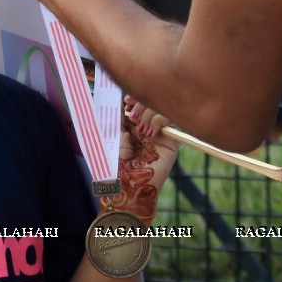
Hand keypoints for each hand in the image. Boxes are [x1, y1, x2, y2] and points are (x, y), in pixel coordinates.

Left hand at [106, 98, 177, 222]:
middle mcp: (145, 128)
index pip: (137, 103)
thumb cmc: (113, 164)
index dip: (133, 99)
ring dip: (148, 113)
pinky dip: (158, 121)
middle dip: (140, 104)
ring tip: (138, 127)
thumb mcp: (111, 134)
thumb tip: (119, 96)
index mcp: (130, 126)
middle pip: (150, 103)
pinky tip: (148, 132)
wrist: (124, 186)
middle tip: (132, 113)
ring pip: (160, 109)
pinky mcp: (170, 144)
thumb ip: (116, 115)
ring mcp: (158, 135)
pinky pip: (169, 121)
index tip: (126, 101)